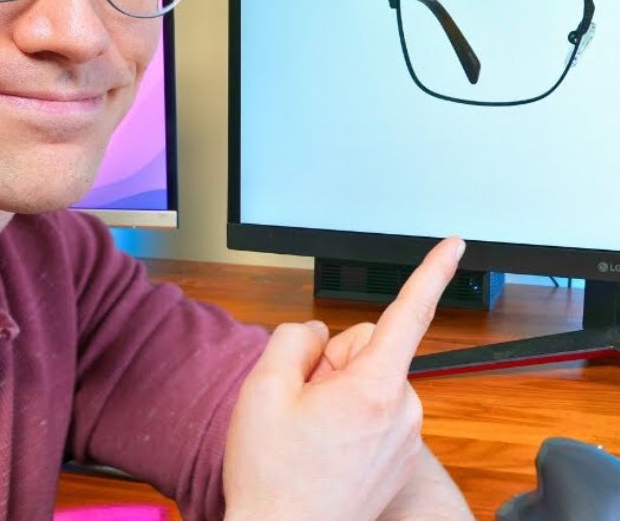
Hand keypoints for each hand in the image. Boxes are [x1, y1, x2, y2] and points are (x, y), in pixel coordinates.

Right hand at [222, 237, 464, 520]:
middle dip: (332, 359)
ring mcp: (403, 437)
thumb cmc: (273, 475)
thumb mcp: (263, 388)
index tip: (456, 244)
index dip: (432, 272)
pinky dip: (347, 413)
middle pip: (367, 345)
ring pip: (367, 377)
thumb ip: (294, 339)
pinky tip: (320, 443)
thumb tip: (317, 335)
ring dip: (336, 389)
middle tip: (299, 399)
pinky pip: (373, 407)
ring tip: (307, 428)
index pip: (408, 312)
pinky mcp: (398, 456)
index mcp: (374, 387)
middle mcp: (402, 410)